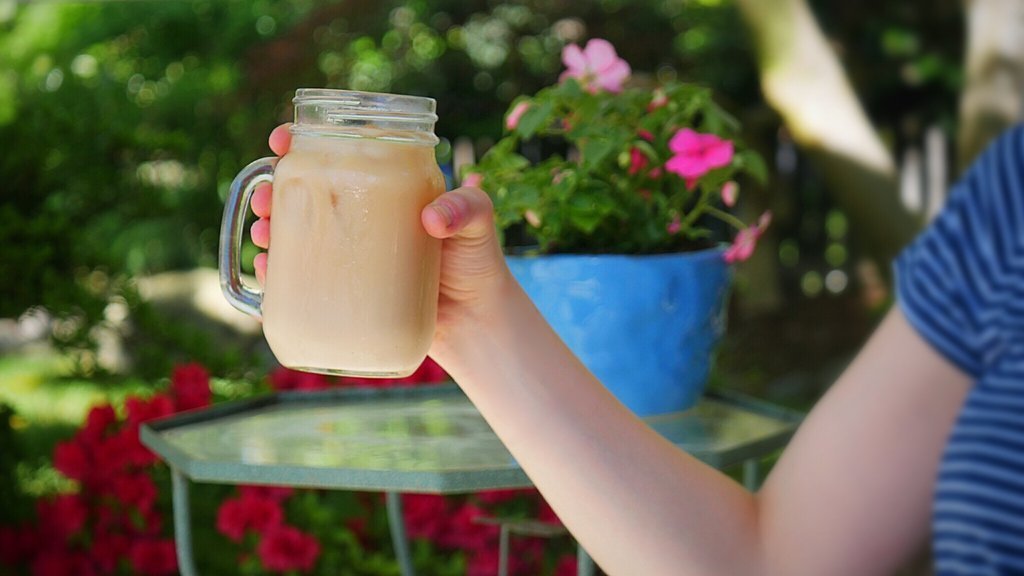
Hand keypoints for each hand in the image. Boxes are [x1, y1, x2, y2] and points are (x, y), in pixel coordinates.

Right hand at [249, 124, 512, 363]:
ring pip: (295, 234)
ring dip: (269, 230)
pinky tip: (267, 275)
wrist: (476, 321)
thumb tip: (432, 220)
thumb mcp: (479, 222)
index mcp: (384, 187)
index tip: (280, 140)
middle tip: (264, 200)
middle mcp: (361, 217)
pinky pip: (302, 280)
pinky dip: (278, 276)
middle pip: (303, 194)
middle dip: (271, 190)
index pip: (337, 153)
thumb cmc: (478, 260)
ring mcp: (352, 254)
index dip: (301, 142)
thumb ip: (466, 209)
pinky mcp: (347, 291)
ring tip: (263, 236)